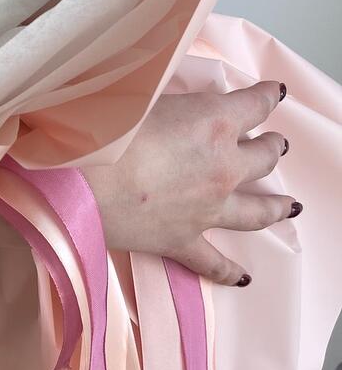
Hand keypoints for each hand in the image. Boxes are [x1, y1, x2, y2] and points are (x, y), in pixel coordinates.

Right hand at [79, 80, 298, 286]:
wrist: (80, 182)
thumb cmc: (103, 129)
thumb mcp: (139, 95)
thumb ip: (168, 98)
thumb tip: (174, 96)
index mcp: (213, 122)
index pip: (254, 105)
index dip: (267, 96)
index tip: (275, 92)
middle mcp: (222, 167)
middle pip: (263, 157)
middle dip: (272, 146)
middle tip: (276, 142)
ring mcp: (209, 210)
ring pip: (257, 211)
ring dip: (276, 206)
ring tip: (290, 205)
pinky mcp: (185, 241)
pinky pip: (215, 262)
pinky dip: (230, 271)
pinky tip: (243, 277)